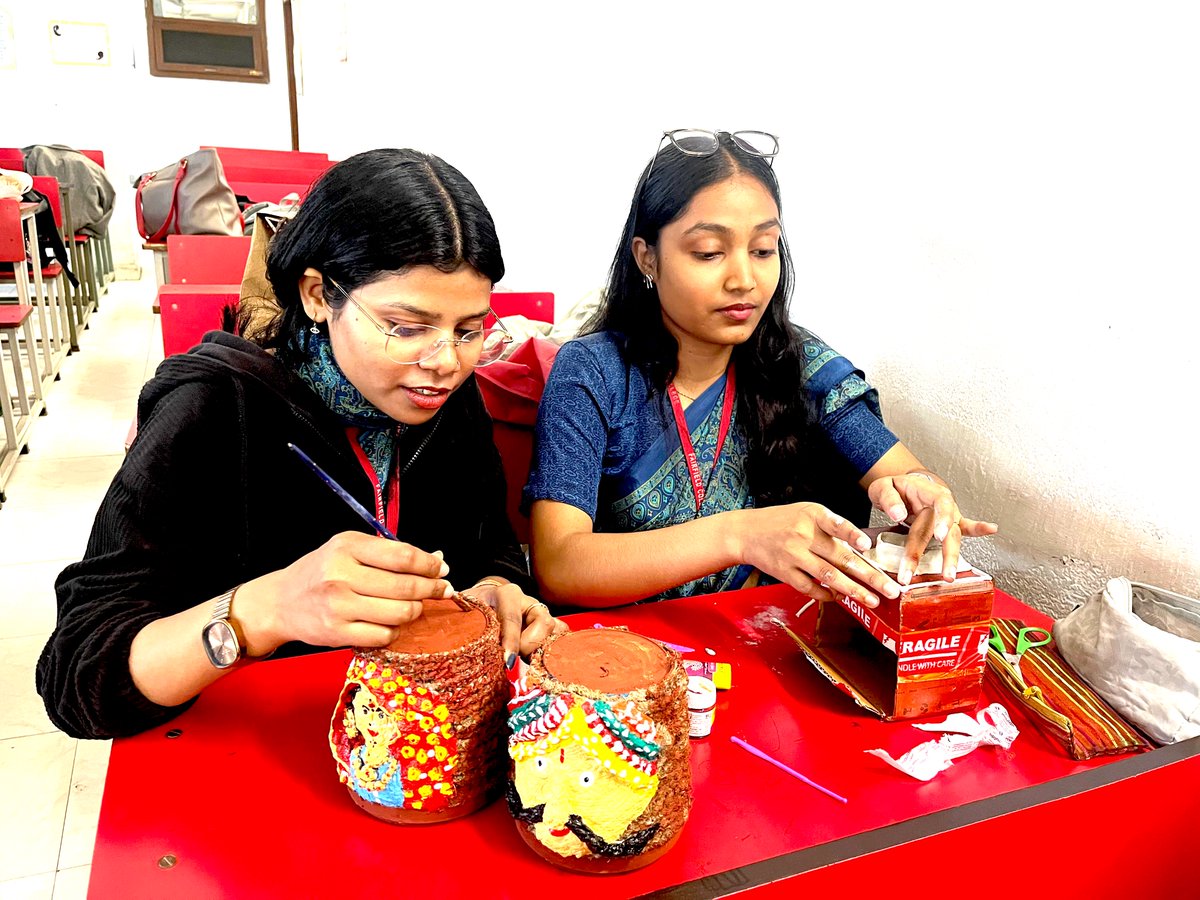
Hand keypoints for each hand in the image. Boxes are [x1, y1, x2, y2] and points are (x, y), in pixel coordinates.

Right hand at [236, 531, 455, 654]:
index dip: (429, 565)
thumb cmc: (321, 572)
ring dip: (415, 610)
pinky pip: (384, 635)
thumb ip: (390, 554)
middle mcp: (341, 575)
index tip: (442, 569)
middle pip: (405, 586)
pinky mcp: (338, 632)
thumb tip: (436, 560)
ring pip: (399, 613)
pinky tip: (390, 622)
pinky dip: (395, 630)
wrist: (280, 602)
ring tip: (414, 606)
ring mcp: (339, 606)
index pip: (402, 556)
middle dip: (431, 589)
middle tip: (442, 590)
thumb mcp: (349, 550)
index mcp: (347, 547)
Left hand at [466, 580, 567, 663]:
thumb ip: (466, 621)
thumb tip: (460, 645)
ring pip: (556, 629)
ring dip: (543, 649)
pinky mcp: (547, 624)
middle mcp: (528, 602)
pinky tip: (542, 662)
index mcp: (507, 594)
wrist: (485, 598)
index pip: (513, 618)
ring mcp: (540, 612)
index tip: (508, 661)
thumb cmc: (475, 606)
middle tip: (515, 661)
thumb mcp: (467, 610)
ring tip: (526, 663)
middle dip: (531, 645)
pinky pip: (561, 635)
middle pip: (544, 622)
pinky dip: (553, 648)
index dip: (511, 641)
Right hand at [731, 503, 900, 607]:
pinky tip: (841, 598)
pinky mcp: (785, 573)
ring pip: (828, 576)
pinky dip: (827, 594)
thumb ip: (832, 527)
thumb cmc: (783, 521)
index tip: (866, 545)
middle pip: (840, 558)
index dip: (851, 535)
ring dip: (853, 590)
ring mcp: (793, 556)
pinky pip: (810, 588)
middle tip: (890, 589)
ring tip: (872, 600)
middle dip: (868, 576)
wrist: (746, 532)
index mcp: (812, 515)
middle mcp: (803, 535)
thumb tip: (861, 549)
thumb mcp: (807, 512)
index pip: (835, 524)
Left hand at [868, 473, 998, 583]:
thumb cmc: (894, 487)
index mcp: (928, 491)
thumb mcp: (882, 488)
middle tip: (944, 573)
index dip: (942, 519)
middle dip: (944, 554)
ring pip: (954, 538)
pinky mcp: (950, 524)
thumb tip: (898, 514)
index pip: (940, 504)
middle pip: (947, 529)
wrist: (903, 485)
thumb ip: (889, 500)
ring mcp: (949, 515)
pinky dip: (978, 529)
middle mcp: (943, 504)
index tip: (939, 536)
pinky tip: (991, 529)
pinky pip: (966, 528)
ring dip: (951, 558)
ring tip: (951, 575)